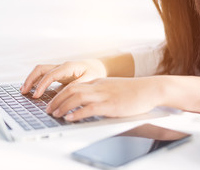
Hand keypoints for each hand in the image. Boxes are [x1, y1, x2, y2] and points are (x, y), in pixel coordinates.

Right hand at [21, 59, 106, 97]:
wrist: (98, 67)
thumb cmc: (95, 72)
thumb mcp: (90, 79)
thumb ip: (78, 85)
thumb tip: (66, 92)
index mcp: (68, 67)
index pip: (50, 75)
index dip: (41, 85)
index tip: (36, 95)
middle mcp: (61, 66)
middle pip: (40, 69)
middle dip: (30, 79)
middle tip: (24, 92)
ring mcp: (58, 69)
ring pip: (40, 71)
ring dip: (31, 80)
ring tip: (24, 91)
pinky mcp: (58, 74)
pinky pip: (44, 75)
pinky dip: (36, 81)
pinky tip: (32, 90)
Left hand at [46, 77, 163, 120]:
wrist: (151, 89)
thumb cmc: (134, 91)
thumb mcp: (114, 88)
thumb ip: (102, 93)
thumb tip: (91, 103)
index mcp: (99, 82)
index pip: (74, 85)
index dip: (60, 94)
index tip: (53, 102)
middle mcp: (99, 87)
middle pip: (71, 89)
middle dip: (56, 100)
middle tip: (48, 109)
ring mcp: (104, 95)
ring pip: (76, 97)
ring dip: (62, 106)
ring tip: (54, 114)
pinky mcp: (111, 105)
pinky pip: (89, 108)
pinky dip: (76, 113)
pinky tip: (69, 118)